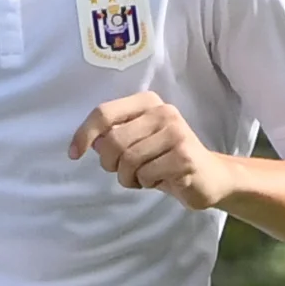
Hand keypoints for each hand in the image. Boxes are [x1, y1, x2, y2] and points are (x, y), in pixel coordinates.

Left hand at [70, 92, 239, 211]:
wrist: (210, 177)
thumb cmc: (167, 159)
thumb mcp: (137, 144)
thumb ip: (114, 138)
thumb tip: (91, 142)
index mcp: (148, 102)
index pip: (104, 113)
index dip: (84, 134)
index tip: (74, 154)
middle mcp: (163, 112)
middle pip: (113, 140)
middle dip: (111, 164)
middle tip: (123, 173)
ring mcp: (176, 133)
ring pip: (128, 160)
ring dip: (129, 177)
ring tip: (143, 178)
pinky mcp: (184, 156)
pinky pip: (146, 174)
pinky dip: (146, 183)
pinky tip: (160, 180)